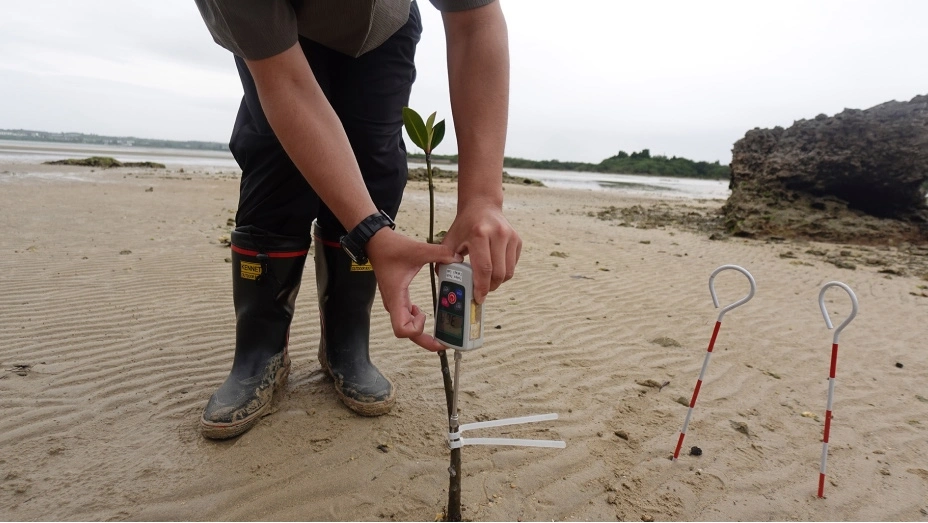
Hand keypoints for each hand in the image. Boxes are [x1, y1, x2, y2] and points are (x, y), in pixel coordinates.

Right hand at [366, 228, 462, 350]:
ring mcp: (395, 303)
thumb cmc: (388, 248)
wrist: (375, 242)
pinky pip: (406, 317)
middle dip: (425, 341)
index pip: (402, 330)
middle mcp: (394, 304)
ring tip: (437, 327)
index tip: (427, 317)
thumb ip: (439, 253)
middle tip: (444, 341)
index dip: (417, 331)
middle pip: (407, 334)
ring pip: (406, 327)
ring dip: (420, 330)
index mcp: (396, 298)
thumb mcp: (417, 249)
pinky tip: (423, 312)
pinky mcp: (397, 299)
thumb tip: (456, 257)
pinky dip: (416, 320)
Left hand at [441, 201, 520, 303]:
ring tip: (486, 281)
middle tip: (481, 291)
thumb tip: (446, 283)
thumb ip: (444, 260)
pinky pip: (513, 265)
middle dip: (490, 287)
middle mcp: (498, 234)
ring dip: (498, 282)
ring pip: (508, 272)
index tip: (478, 298)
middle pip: (498, 273)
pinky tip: (493, 268)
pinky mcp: (517, 240)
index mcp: (479, 234)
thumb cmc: (464, 225)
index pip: (484, 268)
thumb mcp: (450, 240)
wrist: (482, 206)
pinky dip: (503, 272)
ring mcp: (511, 236)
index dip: (482, 287)